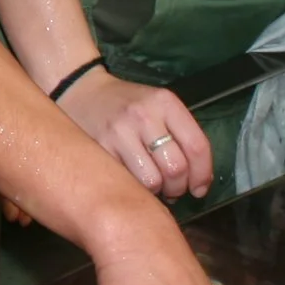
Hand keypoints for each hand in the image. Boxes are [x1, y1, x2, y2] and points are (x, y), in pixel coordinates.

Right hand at [58, 69, 210, 200]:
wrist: (81, 92)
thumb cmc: (128, 105)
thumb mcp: (158, 107)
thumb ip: (182, 136)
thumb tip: (199, 183)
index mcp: (165, 102)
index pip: (197, 146)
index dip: (202, 175)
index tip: (199, 189)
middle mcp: (144, 115)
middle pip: (175, 168)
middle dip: (179, 187)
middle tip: (173, 189)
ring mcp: (119, 132)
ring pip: (152, 182)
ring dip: (157, 192)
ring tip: (152, 186)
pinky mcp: (99, 148)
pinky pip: (126, 182)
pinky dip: (134, 189)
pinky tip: (133, 182)